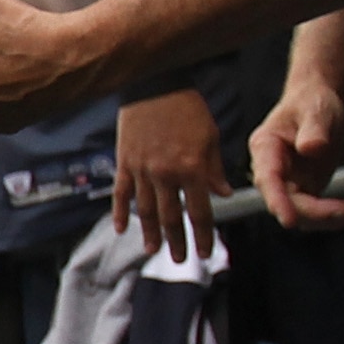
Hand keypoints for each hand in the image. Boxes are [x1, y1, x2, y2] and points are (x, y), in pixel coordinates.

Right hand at [112, 89, 228, 258]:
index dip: (202, 236)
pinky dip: (120, 212)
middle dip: (177, 242)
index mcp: (192, 169)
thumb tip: (223, 194)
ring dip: (150, 234)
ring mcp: (142, 170)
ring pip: (145, 210)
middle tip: (180, 260)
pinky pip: (121, 193)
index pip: (199, 212)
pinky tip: (121, 229)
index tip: (206, 253)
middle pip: (171, 218)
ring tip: (153, 251)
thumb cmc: (187, 107)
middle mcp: (166, 175)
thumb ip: (215, 169)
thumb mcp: (211, 136)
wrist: (155, 83)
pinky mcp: (125, 162)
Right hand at [249, 75, 343, 230]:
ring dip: (329, 219)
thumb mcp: (316, 110)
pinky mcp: (304, 192)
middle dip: (316, 213)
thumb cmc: (312, 102)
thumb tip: (311, 147)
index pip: (267, 179)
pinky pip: (315, 214)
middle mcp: (271, 171)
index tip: (290, 220)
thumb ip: (313, 128)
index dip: (277, 201)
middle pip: (287, 203)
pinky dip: (335, 216)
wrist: (319, 105)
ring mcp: (287, 184)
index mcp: (265, 148)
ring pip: (301, 215)